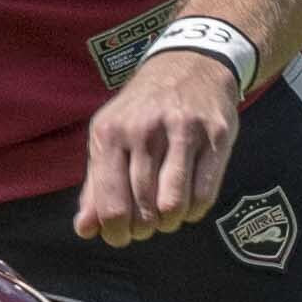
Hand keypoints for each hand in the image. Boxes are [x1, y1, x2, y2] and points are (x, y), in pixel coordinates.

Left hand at [75, 49, 242, 245]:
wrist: (190, 64)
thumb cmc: (142, 111)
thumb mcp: (110, 137)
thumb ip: (95, 185)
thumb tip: (85, 230)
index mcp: (111, 133)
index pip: (111, 204)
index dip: (115, 232)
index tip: (121, 236)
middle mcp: (145, 130)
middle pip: (143, 209)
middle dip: (144, 229)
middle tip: (146, 226)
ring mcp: (183, 131)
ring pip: (174, 204)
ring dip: (169, 222)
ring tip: (166, 217)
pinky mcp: (216, 135)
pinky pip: (205, 193)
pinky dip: (194, 210)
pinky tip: (188, 203)